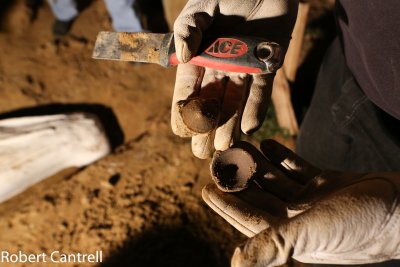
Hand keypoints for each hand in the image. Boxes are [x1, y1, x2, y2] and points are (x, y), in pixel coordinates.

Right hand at [171, 0, 297, 157]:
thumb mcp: (199, 9)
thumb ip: (188, 30)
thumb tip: (182, 56)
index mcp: (198, 58)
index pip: (187, 89)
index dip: (183, 110)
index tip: (182, 131)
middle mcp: (219, 68)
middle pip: (210, 103)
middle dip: (206, 128)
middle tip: (202, 153)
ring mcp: (243, 69)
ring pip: (234, 102)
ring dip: (230, 125)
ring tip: (226, 148)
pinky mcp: (266, 66)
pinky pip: (261, 91)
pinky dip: (256, 108)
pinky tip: (250, 127)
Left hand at [202, 139, 399, 265]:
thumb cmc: (362, 225)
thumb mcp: (313, 232)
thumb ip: (274, 245)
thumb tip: (234, 262)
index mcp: (290, 233)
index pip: (249, 217)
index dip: (226, 204)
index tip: (205, 188)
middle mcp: (299, 218)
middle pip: (260, 196)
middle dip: (239, 178)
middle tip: (219, 158)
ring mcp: (314, 200)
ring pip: (277, 180)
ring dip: (258, 164)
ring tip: (240, 145)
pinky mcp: (329, 184)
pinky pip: (298, 168)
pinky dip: (283, 157)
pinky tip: (269, 144)